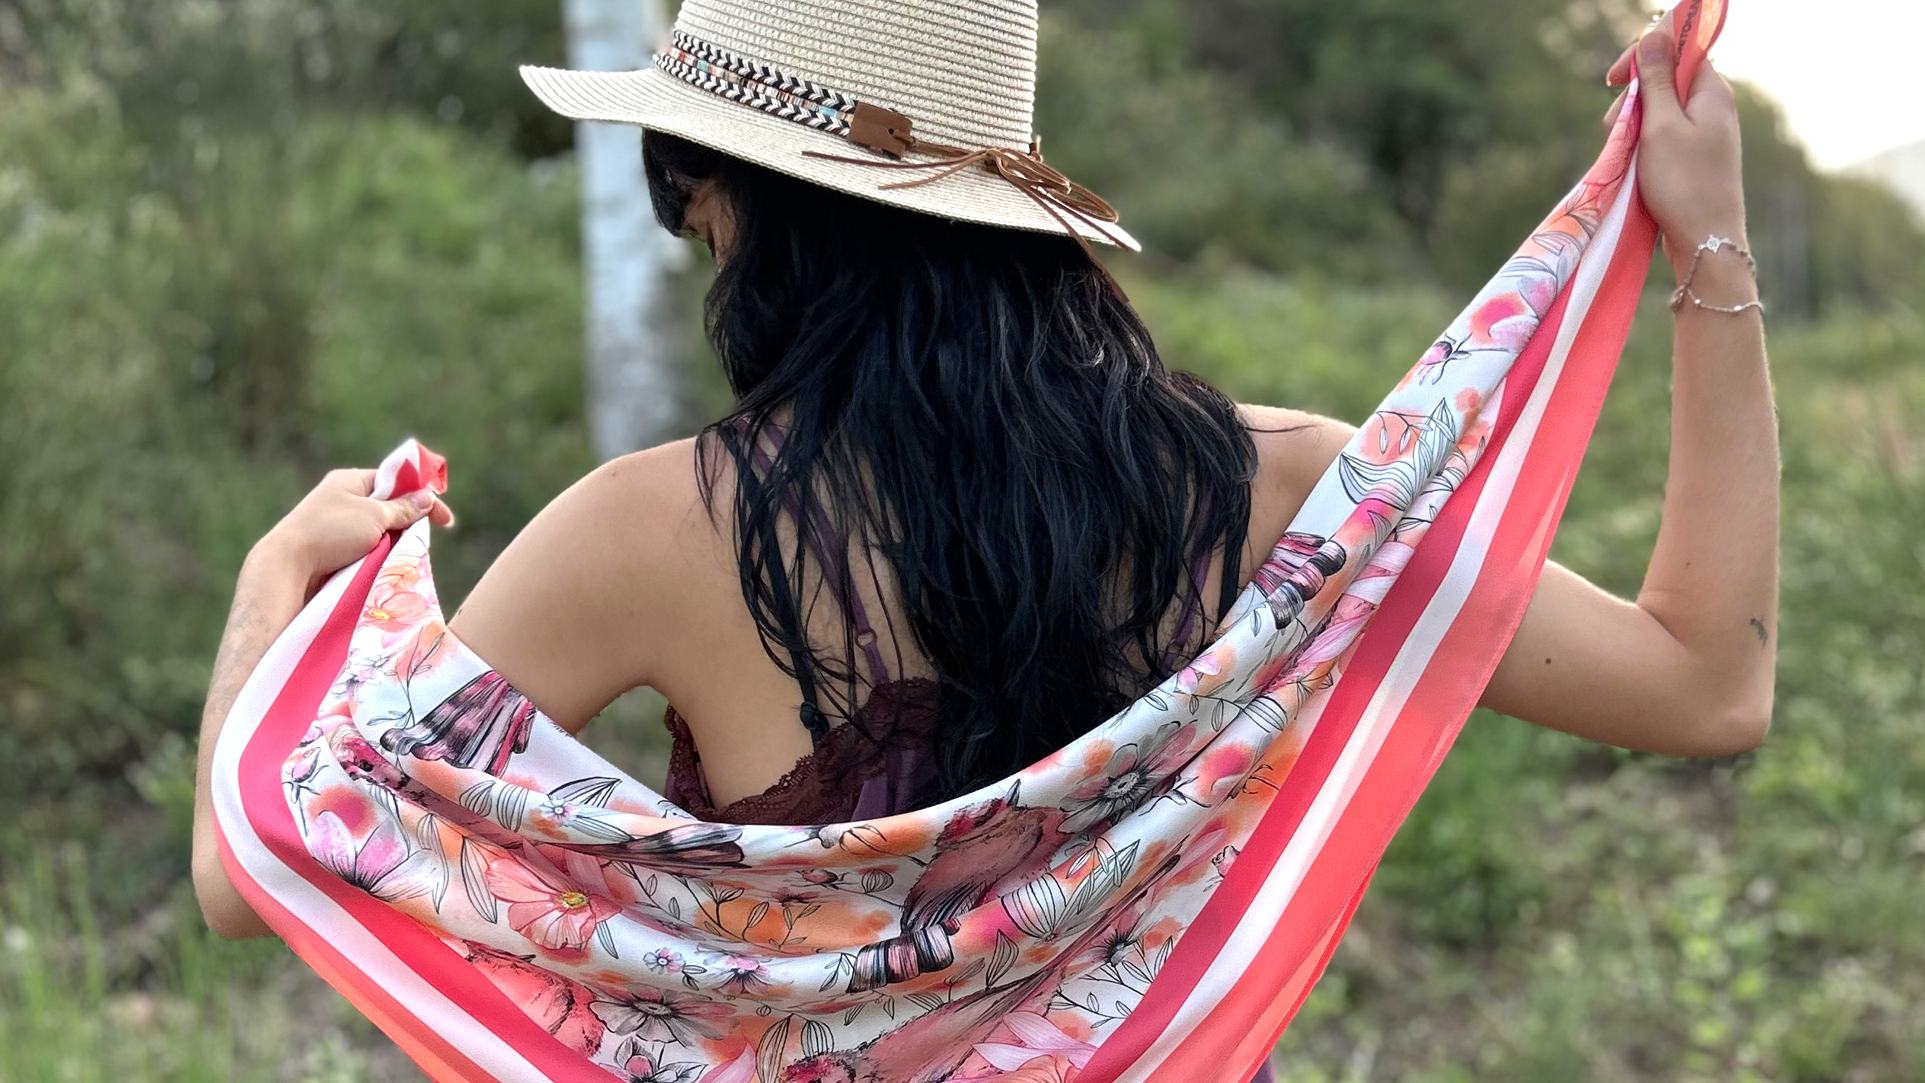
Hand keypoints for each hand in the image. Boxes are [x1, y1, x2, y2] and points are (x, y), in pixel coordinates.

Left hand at [250, 468, 453, 592]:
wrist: (287, 567)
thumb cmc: (330, 533)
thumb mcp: (374, 515)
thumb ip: (404, 508)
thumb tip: (427, 497)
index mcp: (350, 481)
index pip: (395, 481)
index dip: (421, 496)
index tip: (444, 520)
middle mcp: (342, 499)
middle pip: (388, 507)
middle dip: (407, 522)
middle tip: (422, 538)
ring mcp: (335, 525)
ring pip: (378, 531)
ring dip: (393, 542)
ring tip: (401, 554)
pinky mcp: (331, 550)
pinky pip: (365, 549)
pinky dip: (378, 556)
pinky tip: (384, 565)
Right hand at [1605, 28, 1747, 276]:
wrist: (1705, 241)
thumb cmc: (1684, 183)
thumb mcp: (1661, 126)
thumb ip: (1655, 79)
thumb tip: (1654, 35)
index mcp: (1712, 91)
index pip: (1677, 50)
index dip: (1642, 57)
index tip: (1613, 80)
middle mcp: (1713, 106)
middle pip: (1664, 80)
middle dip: (1633, 97)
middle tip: (1615, 128)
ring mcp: (1705, 133)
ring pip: (1659, 111)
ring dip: (1633, 125)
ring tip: (1621, 153)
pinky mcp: (1693, 157)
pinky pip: (1662, 136)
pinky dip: (1642, 145)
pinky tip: (1632, 165)